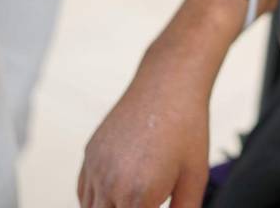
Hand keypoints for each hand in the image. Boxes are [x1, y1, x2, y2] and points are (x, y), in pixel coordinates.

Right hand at [78, 65, 209, 207]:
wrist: (168, 84)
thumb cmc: (186, 127)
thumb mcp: (195, 178)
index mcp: (138, 195)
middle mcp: (110, 183)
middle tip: (144, 204)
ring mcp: (96, 166)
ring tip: (134, 201)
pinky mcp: (90, 152)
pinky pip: (83, 192)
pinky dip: (95, 202)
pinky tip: (115, 199)